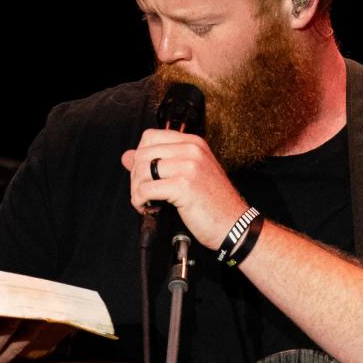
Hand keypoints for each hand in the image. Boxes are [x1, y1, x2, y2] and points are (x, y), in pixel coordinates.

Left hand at [122, 128, 247, 248]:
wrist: (235, 225)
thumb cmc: (215, 203)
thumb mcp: (189, 174)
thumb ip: (160, 162)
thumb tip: (127, 156)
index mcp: (194, 143)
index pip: (150, 137)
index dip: (140, 156)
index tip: (144, 174)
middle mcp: (191, 150)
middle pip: (142, 153)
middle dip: (135, 176)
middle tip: (143, 193)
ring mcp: (189, 166)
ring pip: (141, 170)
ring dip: (137, 190)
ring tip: (146, 202)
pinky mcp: (184, 186)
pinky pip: (146, 189)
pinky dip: (141, 201)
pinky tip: (150, 208)